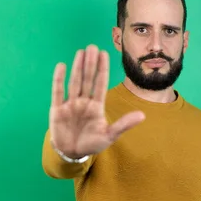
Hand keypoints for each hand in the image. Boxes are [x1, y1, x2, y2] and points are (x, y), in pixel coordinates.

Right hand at [49, 44, 144, 158]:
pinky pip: (58, 92)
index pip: (100, 84)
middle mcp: (83, 102)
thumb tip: (143, 115)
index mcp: (96, 106)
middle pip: (87, 79)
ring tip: (81, 52)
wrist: (71, 154)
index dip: (102, 69)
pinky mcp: (57, 110)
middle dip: (90, 63)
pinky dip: (59, 80)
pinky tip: (62, 66)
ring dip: (77, 67)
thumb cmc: (91, 143)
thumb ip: (123, 124)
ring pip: (75, 82)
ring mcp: (70, 104)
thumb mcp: (109, 135)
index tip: (104, 54)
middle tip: (92, 47)